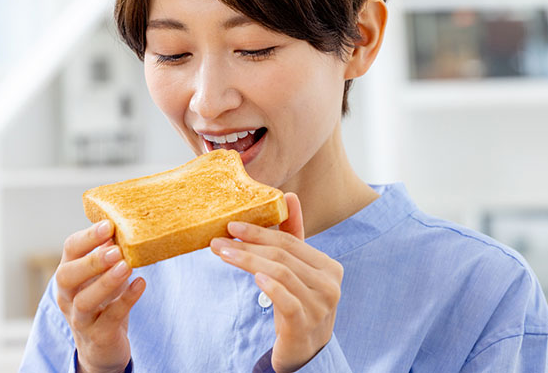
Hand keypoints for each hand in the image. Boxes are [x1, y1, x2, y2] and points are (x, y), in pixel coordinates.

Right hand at [56, 221, 145, 372]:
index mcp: (69, 273)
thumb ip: (111, 253)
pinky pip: (109, 318)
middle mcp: (67, 296)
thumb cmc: (103, 302)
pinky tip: (140, 284)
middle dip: (92, 261)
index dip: (88, 237)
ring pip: (84, 301)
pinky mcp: (98, 336)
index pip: (70, 250)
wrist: (102, 347)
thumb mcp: (104, 275)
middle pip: (67, 276)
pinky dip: (125, 300)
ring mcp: (80, 318)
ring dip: (105, 282)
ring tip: (127, 266)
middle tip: (116, 250)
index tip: (109, 225)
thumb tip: (127, 223)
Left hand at [210, 193, 343, 371]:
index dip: (260, 232)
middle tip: (218, 240)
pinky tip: (253, 277)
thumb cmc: (299, 303)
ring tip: (223, 255)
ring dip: (247, 262)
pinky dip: (269, 287)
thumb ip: (293, 235)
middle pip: (282, 256)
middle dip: (248, 246)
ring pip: (280, 274)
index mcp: (329, 267)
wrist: (305, 351)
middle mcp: (329, 284)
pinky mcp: (305, 325)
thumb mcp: (297, 270)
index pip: (290, 242)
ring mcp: (320, 306)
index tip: (231, 225)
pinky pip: (286, 300)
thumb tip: (290, 195)